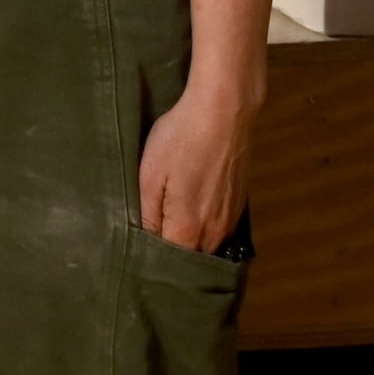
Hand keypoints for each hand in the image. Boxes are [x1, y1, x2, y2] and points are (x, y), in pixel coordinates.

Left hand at [136, 72, 259, 251]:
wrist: (224, 112)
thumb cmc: (181, 140)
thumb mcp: (150, 175)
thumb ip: (147, 215)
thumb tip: (144, 242)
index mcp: (189, 229)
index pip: (168, 262)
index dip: (151, 259)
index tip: (134, 253)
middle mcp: (215, 232)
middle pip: (190, 257)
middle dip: (170, 255)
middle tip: (148, 241)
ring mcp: (231, 219)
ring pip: (206, 245)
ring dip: (188, 241)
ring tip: (167, 227)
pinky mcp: (239, 204)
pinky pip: (218, 229)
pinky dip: (204, 228)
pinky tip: (190, 211)